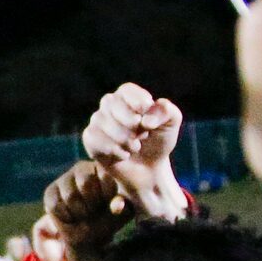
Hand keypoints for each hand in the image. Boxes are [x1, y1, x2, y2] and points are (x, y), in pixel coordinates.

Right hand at [42, 159, 123, 260]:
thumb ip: (123, 206)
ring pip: (70, 196)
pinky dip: (66, 217)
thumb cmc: (108, 219)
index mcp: (103, 168)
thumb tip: (117, 205)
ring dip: (79, 212)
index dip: (107, 195)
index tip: (111, 205)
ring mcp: (64, 179)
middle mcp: (82, 168)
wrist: (88, 237)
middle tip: (95, 211)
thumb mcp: (122, 214)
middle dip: (92, 204)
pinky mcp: (50, 191)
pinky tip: (71, 217)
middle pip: (85, 183)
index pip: (105, 175)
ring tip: (84, 215)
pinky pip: (56, 205)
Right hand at [82, 83, 187, 219]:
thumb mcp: (171, 124)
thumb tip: (146, 120)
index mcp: (129, 96)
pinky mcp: (90, 139)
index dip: (136, 101)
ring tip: (135, 147)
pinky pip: (95, 140)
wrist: (148, 169)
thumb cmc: (159, 142)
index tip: (146, 113)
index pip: (126, 91)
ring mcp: (97, 121)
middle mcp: (110, 105)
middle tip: (143, 135)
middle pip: (112, 104)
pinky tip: (123, 155)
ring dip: (124, 140)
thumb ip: (167, 112)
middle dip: (131, 124)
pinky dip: (113, 151)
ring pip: (103, 123)